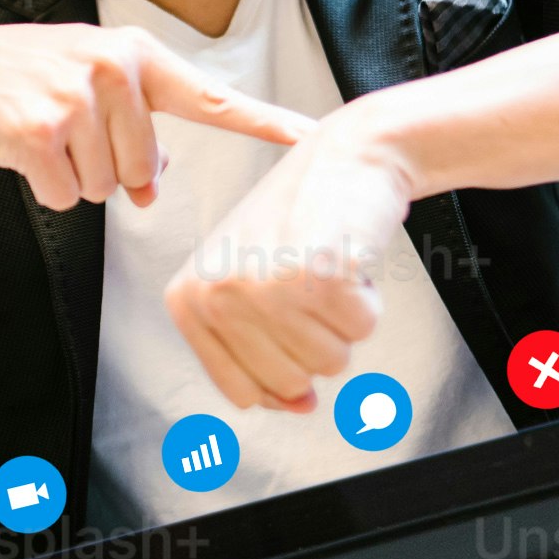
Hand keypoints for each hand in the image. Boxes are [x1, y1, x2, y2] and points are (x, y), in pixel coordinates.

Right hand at [0, 24, 300, 214]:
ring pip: (107, 188)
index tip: (311, 135)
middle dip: (107, 168)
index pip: (214, 100)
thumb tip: (152, 190)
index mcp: (140, 57)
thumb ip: (138, 129)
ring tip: (43, 134)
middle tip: (68, 132)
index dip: (265, 123)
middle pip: (145, 170)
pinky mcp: (42, 132)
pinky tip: (22, 149)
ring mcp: (78, 99)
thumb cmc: (30, 84)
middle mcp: (116, 70)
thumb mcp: (93, 88)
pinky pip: (66, 195)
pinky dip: (43, 187)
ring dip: (73, 177)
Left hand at [166, 119, 417, 411]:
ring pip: (330, 362)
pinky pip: (362, 329)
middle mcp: (220, 294)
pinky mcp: (319, 276)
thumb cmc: (300, 213)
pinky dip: (368, 300)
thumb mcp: (251, 281)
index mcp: (190, 299)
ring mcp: (268, 286)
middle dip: (317, 342)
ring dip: (344, 320)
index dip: (282, 374)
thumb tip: (297, 404)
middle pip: (290, 382)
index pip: (243, 392)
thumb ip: (259, 352)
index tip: (293, 333)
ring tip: (327, 269)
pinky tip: (347, 260)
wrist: (347, 154)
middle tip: (312, 288)